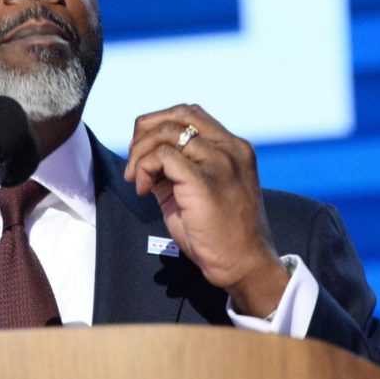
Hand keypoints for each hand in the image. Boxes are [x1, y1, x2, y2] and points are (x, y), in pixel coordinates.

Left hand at [123, 104, 288, 316]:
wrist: (244, 264)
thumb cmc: (221, 234)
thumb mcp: (200, 190)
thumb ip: (178, 167)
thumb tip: (143, 155)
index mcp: (233, 148)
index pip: (191, 114)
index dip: (159, 125)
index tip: (145, 153)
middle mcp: (230, 149)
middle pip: (179, 114)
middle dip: (146, 130)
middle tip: (134, 161)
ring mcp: (220, 163)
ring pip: (167, 133)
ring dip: (140, 152)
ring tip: (137, 180)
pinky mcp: (205, 182)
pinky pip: (163, 156)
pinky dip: (145, 168)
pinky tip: (144, 190)